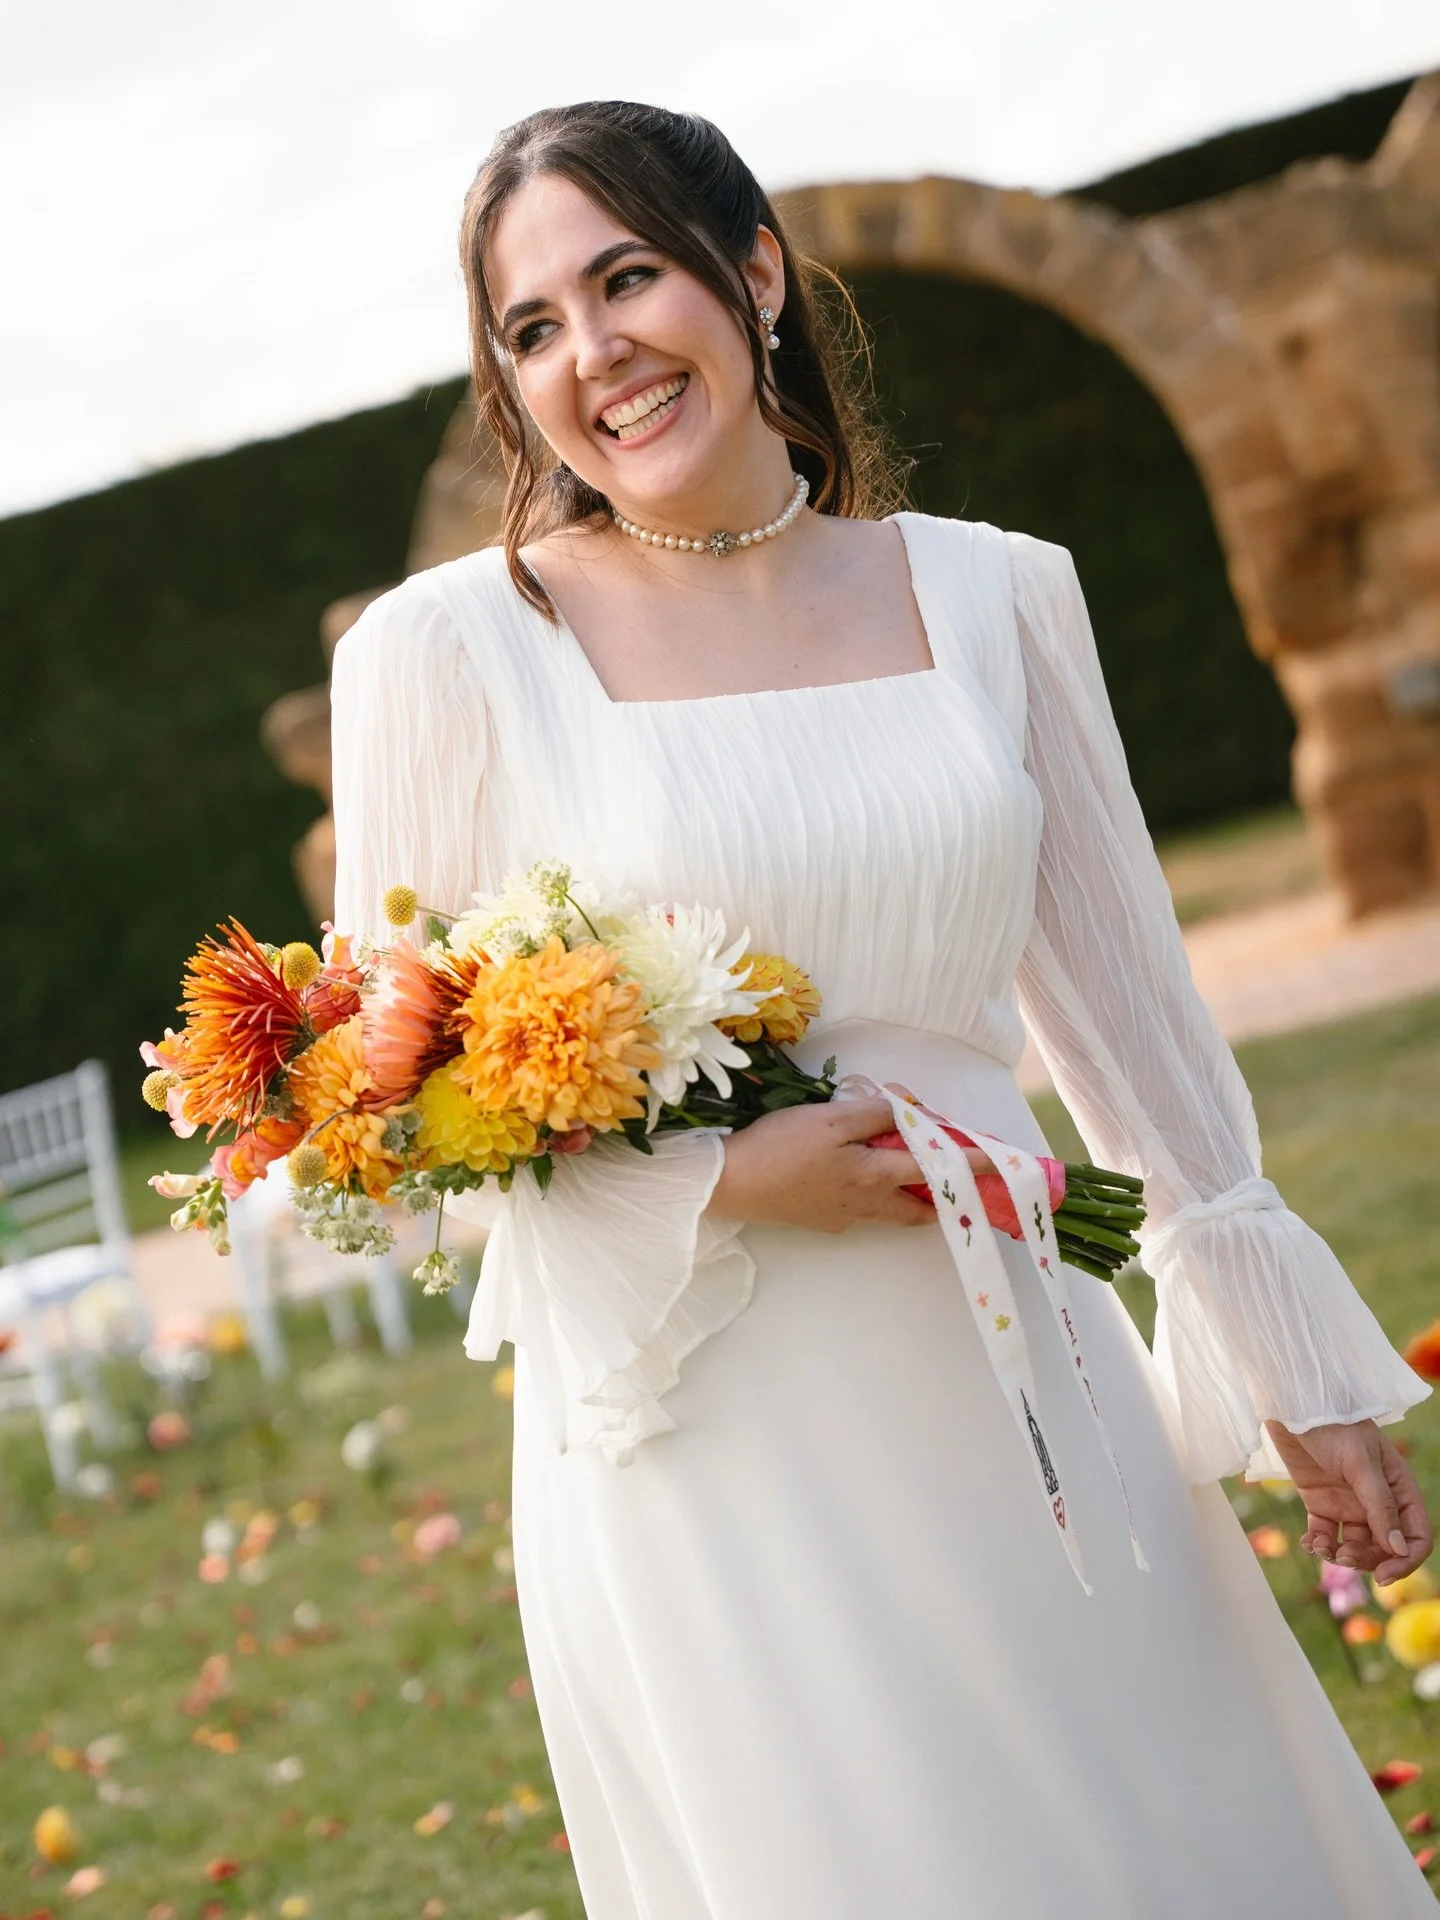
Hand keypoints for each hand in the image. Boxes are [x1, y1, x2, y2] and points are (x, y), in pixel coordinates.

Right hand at [704, 1083, 994, 1232]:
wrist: (729, 1184)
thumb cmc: (780, 1147)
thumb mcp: (830, 1118)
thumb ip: (874, 1112)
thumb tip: (908, 1111)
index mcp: (874, 1177)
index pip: (932, 1169)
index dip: (967, 1163)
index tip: (999, 1164)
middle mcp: (865, 1205)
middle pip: (916, 1209)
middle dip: (939, 1197)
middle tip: (950, 1178)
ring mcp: (841, 1218)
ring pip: (888, 1211)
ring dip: (905, 1196)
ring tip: (903, 1170)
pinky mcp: (819, 1220)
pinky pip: (859, 1209)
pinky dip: (872, 1193)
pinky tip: (852, 1173)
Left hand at [1261, 1417, 1433, 1583]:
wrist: (1296, 1406)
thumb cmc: (1335, 1425)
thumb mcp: (1361, 1464)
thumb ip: (1379, 1506)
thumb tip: (1398, 1548)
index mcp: (1399, 1490)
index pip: (1415, 1536)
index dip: (1404, 1560)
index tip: (1382, 1575)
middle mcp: (1377, 1501)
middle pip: (1383, 1548)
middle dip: (1367, 1560)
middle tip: (1344, 1558)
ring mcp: (1349, 1504)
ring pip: (1354, 1546)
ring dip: (1340, 1555)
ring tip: (1320, 1548)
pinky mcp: (1320, 1503)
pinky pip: (1325, 1535)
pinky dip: (1318, 1545)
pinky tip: (1308, 1543)